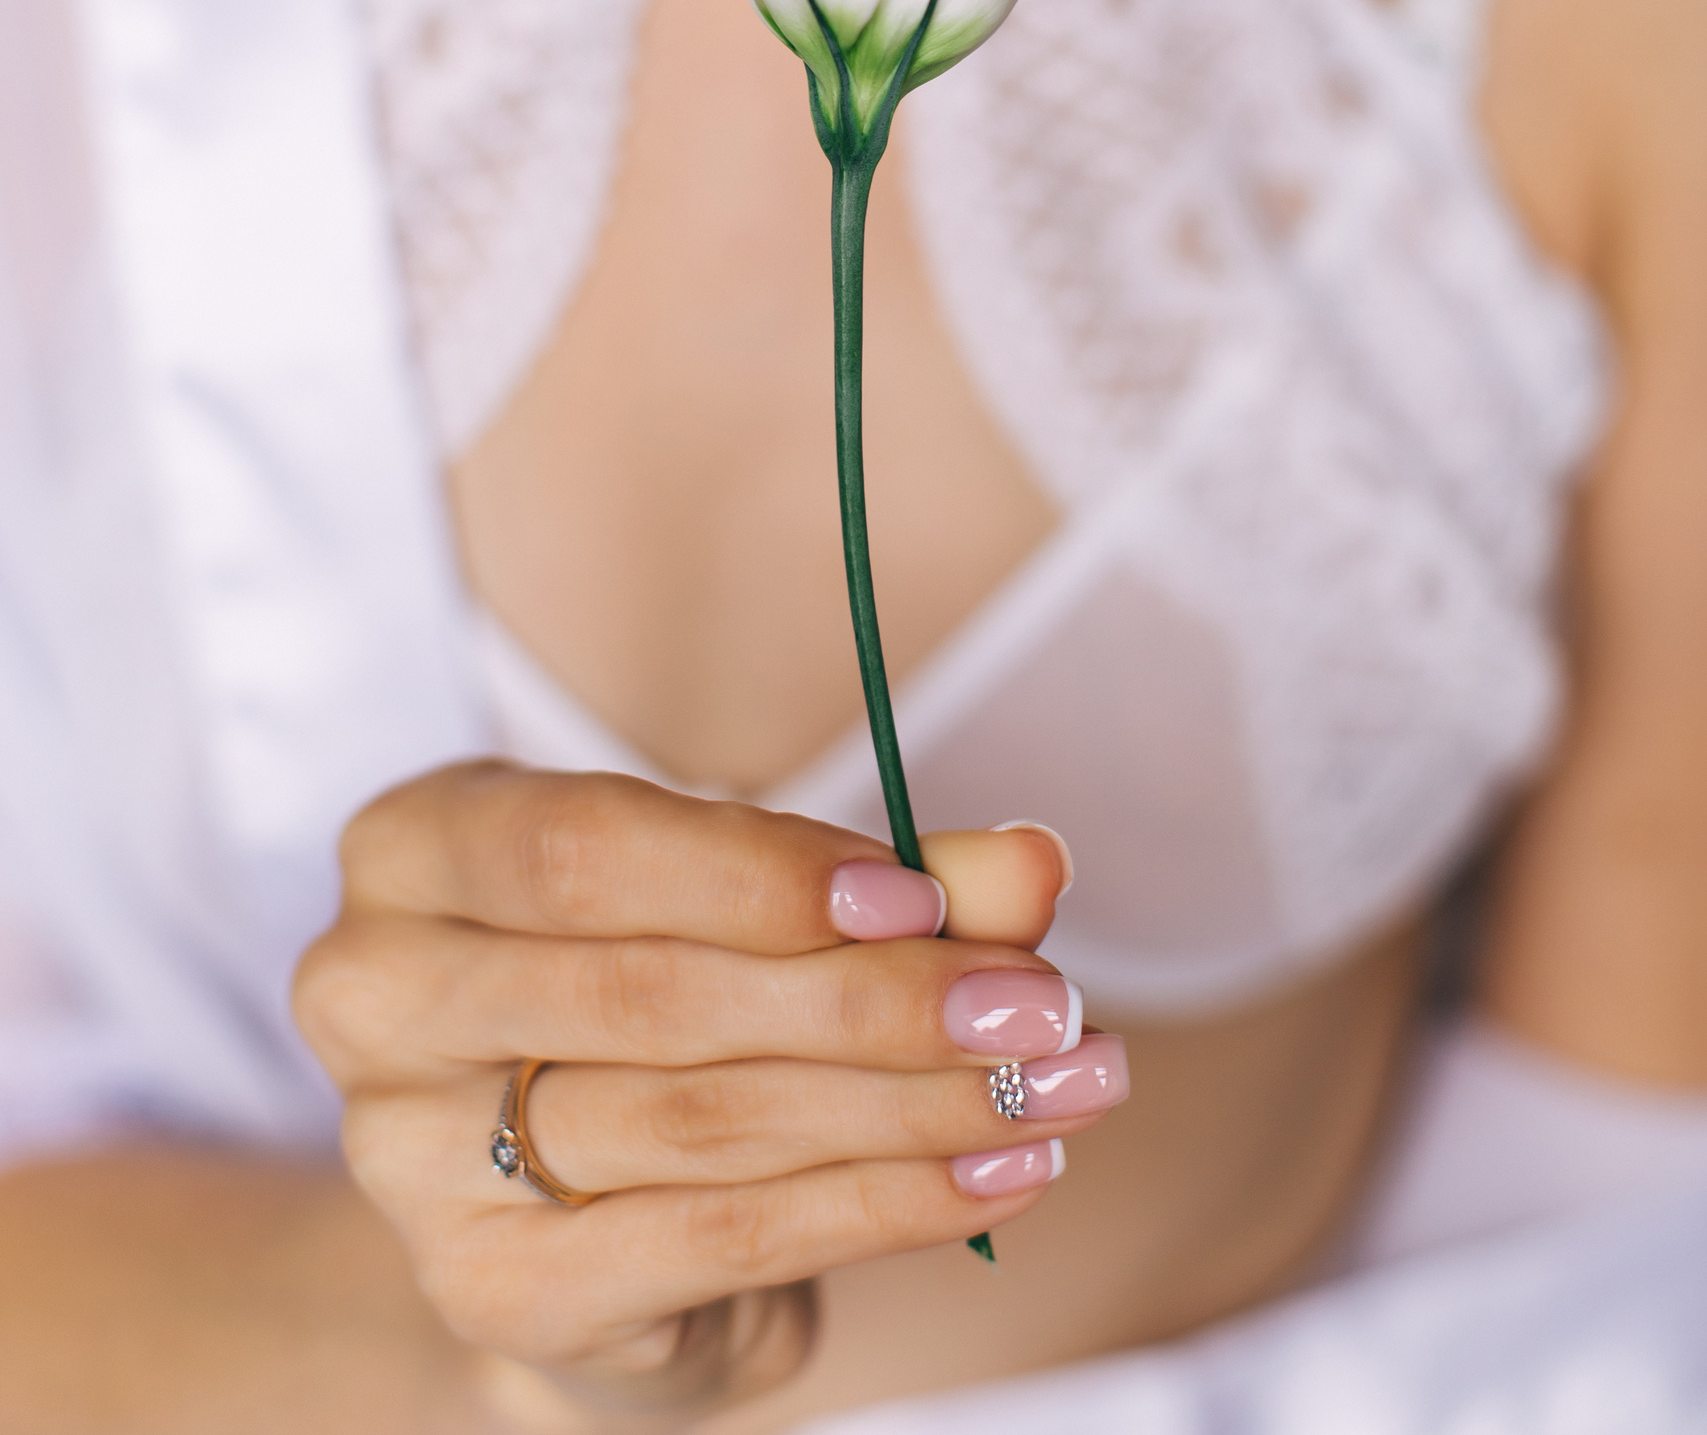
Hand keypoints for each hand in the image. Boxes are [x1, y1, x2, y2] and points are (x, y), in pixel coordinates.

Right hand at [294, 767, 1118, 1411]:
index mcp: (414, 848)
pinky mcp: (496, 1290)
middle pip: (652, 996)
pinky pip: (724, 1237)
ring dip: (913, 1104)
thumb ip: (889, 872)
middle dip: (872, 999)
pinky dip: (887, 1203)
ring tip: (1061, 1082)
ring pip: (705, 1122)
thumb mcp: (754, 893)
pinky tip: (1002, 1172)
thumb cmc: (666, 980)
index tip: (925, 896)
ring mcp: (415, 1161)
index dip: (758, 872)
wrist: (580, 1191)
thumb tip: (1030, 866)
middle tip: (1039, 1005)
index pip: (580, 847)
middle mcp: (376, 996)